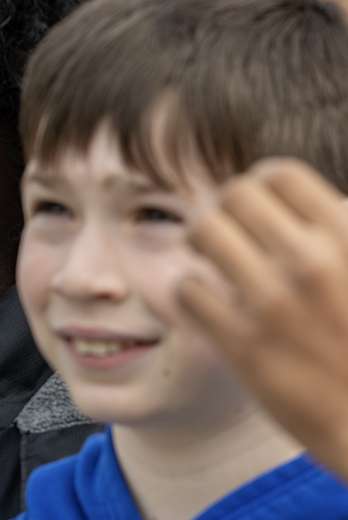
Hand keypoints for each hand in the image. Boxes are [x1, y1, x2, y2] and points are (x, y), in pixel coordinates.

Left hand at [180, 158, 347, 480]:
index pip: (280, 173)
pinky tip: (211, 303)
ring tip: (212, 258)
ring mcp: (275, 304)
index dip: (261, 185)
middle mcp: (311, 263)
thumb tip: (320, 201)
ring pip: (204, 232)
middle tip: (229, 232)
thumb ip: (343, 231)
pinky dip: (193, 291)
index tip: (259, 208)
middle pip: (234, 195)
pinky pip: (188, 289)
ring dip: (202, 242)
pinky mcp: (244, 346)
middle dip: (226, 209)